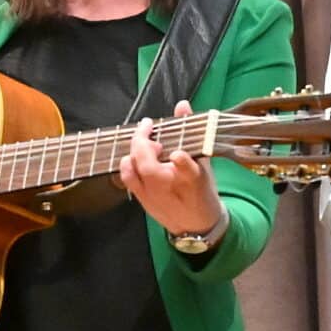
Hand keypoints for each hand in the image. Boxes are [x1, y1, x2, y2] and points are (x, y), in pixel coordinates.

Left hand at [120, 101, 224, 241]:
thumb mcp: (203, 162)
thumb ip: (191, 132)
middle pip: (150, 168)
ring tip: (145, 140)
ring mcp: (153, 196)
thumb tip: (182, 105)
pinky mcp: (142, 199)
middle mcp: (170, 189)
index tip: (178, 154)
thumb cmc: (200, 190)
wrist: (195, 225)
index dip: (182, 162)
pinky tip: (135, 153)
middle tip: (148, 125)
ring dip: (134, 151)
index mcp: (193, 180)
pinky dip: (128, 163)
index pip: (187, 171)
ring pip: (135, 173)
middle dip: (143, 143)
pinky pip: (127, 179)